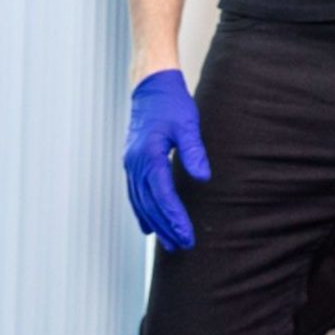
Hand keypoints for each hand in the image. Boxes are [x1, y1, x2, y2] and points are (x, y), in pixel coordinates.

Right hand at [124, 69, 210, 249]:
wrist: (150, 88)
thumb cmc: (172, 104)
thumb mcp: (188, 124)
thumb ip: (194, 151)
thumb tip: (204, 178)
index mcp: (149, 155)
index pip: (162, 195)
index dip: (174, 217)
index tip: (187, 235)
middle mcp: (135, 164)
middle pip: (150, 204)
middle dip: (166, 227)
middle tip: (183, 246)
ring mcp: (131, 164)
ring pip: (140, 202)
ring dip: (155, 224)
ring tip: (170, 243)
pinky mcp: (132, 163)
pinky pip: (135, 194)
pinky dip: (142, 212)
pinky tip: (149, 227)